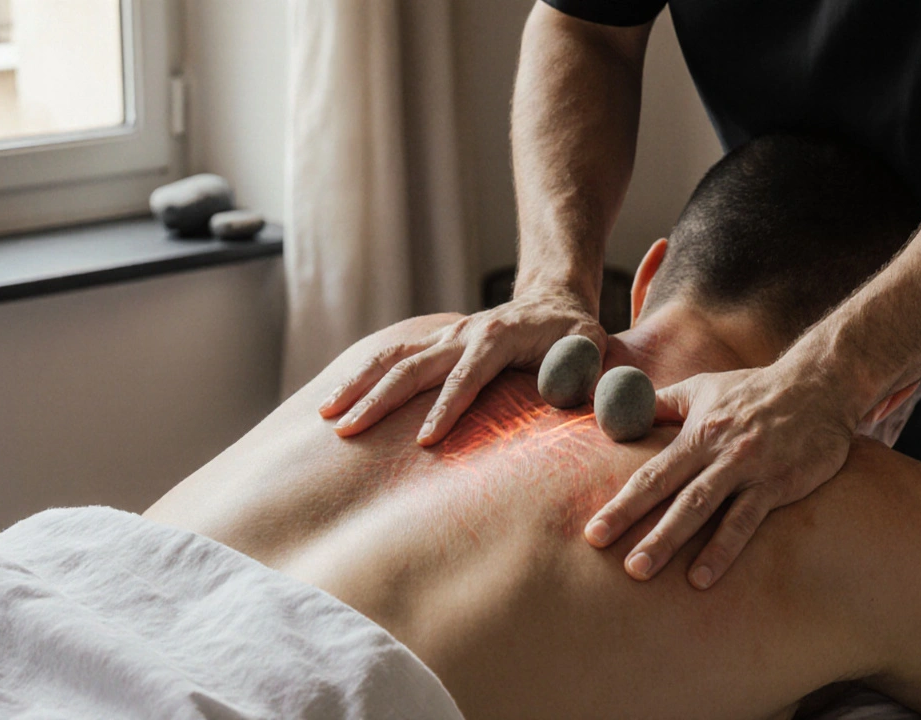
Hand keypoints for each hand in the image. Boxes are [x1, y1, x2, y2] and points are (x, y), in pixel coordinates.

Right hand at [319, 286, 605, 444]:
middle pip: (414, 366)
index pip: (468, 376)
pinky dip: (360, 375)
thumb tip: (578, 402)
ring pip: (392, 358)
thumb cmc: (576, 335)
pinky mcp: (434, 343)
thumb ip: (587, 375)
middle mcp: (464, 333)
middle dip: (379, 399)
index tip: (426, 440)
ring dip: (358, 385)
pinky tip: (334, 401)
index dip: (448, 407)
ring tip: (326, 415)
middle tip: (348, 431)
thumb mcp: (593, 350)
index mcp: (500, 336)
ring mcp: (444, 336)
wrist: (554, 300)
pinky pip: (390, 356)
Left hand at [584, 361, 859, 588]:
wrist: (820, 386)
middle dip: (635, 524)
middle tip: (607, 557)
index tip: (593, 534)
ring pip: (702, 508)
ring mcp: (748, 469)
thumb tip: (615, 410)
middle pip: (670, 492)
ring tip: (643, 570)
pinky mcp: (778, 484)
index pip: (650, 472)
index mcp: (696, 432)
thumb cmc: (754, 391)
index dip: (621, 503)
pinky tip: (702, 577)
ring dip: (672, 540)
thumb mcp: (702, 388)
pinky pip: (747, 521)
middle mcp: (718, 451)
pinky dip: (723, 549)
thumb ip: (661, 404)